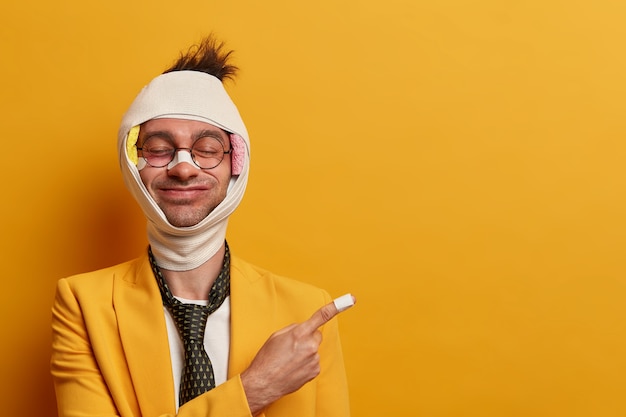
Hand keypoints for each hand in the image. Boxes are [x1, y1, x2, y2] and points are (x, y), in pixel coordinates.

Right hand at [241, 295, 355, 414]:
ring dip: (305, 352)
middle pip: (316, 335)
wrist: (264, 383)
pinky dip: (306, 363)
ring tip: (289, 360)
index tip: (351, 299)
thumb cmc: (267, 359)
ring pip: (314, 349)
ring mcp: (314, 359)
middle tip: (292, 347)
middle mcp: (310, 345)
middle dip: (307, 338)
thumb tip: (303, 328)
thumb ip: (294, 328)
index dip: (336, 307)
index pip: (321, 317)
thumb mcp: (276, 336)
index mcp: (299, 333)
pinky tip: (293, 368)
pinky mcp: (315, 371)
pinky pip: (313, 362)